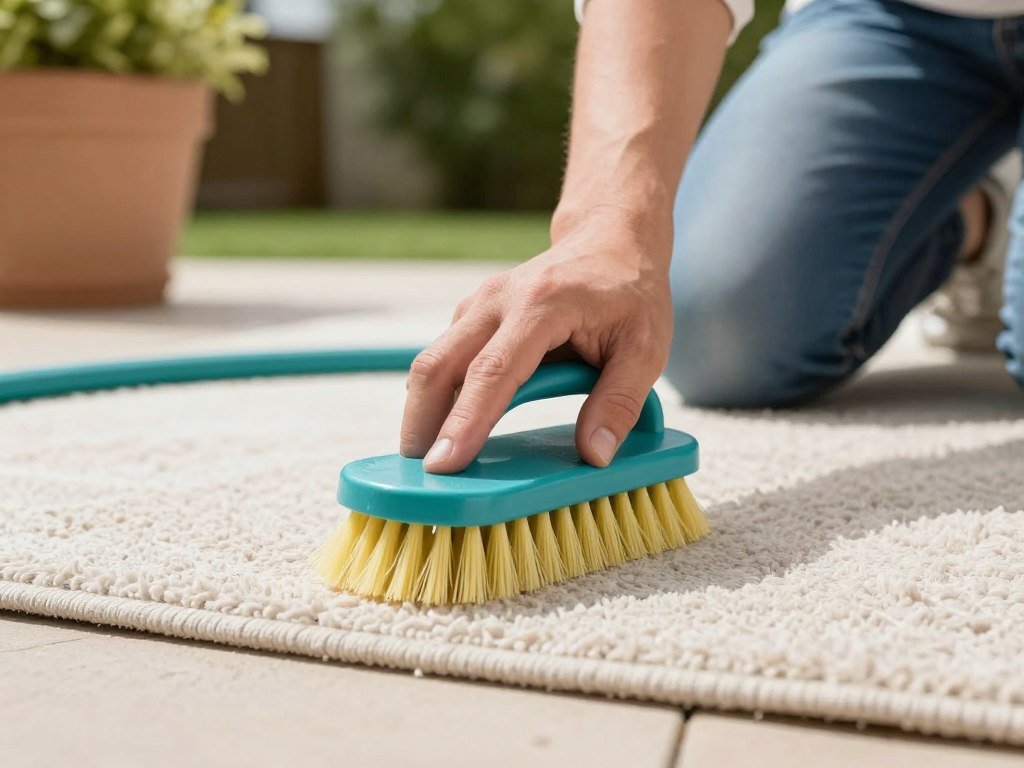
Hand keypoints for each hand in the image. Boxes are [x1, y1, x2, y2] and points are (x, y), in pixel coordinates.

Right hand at [400, 209, 673, 472]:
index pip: (493, 371)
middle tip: (422, 475)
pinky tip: (446, 428)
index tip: (443, 464)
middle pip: (439, 365)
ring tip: (429, 459)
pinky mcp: (472, 316)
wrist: (609, 239)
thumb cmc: (630, 292)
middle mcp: (498, 300)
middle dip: (422, 423)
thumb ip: (620, 402)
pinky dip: (437, 396)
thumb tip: (593, 455)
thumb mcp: (646, 348)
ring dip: (423, 412)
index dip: (465, 421)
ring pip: (431, 362)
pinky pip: (443, 359)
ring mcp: (478, 305)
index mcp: (542, 305)